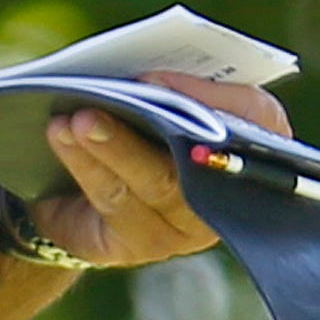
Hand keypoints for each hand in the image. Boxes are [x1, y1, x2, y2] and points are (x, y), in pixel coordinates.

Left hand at [17, 71, 292, 270]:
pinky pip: (117, 204)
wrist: (86, 187)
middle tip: (104, 101)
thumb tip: (145, 74)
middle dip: (150, 128)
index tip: (156, 76)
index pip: (259, 118)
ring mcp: (188, 225)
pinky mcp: (144, 245)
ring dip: (111, 148)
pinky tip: (60, 137)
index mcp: (254, 142)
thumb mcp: (167, 97)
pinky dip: (87, 166)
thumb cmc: (142, 122)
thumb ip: (174, 86)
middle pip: (197, 162)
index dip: (215, 97)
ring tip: (72, 120)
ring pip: (153, 184)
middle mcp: (230, 190)